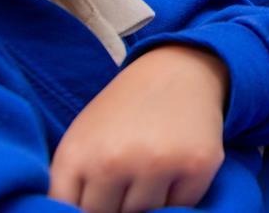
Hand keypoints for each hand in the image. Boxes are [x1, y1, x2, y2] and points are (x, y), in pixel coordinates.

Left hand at [49, 46, 228, 212]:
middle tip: (126, 178)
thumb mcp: (82, 139)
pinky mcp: (197, 166)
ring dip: (147, 203)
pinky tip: (174, 169)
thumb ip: (71, 186)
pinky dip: (178, 198)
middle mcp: (113, 162)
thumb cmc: (124, 110)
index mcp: (77, 155)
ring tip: (151, 170)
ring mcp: (157, 165)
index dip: (83, 210)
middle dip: (115, 206)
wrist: (178, 70)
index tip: (98, 197)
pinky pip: (182, 208)